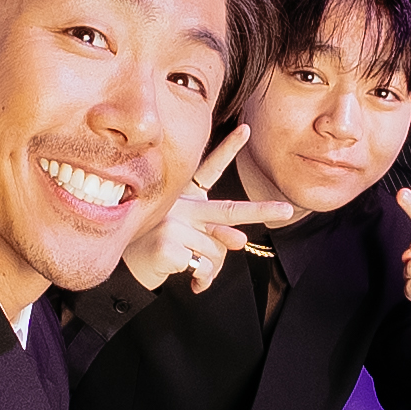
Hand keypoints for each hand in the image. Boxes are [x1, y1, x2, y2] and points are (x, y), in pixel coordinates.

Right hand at [122, 124, 292, 292]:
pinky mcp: (168, 244)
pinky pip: (205, 266)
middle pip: (230, 210)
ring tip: (188, 267)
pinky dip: (201, 279)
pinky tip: (182, 276)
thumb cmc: (156, 251)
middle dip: (262, 210)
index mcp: (186, 200)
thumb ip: (215, 237)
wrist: (124, 273)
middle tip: (287, 210)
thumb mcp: (188, 240)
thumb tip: (239, 240)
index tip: (245, 130)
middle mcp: (181, 207)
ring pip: (219, 250)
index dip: (228, 149)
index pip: (209, 171)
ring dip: (211, 268)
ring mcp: (173, 224)